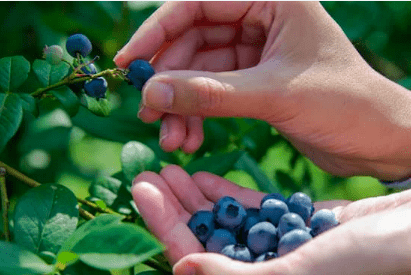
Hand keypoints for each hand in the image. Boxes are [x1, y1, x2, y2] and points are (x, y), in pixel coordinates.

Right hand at [115, 1, 410, 180]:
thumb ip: (211, 94)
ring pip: (199, 72)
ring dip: (180, 105)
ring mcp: (255, 52)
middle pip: (192, 40)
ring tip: (172, 139)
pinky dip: (196, 115)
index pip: (198, 4)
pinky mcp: (254, 81)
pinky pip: (211, 92)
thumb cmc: (345, 106)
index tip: (129, 63)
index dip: (157, 32)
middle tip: (149, 114)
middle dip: (169, 81)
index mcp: (272, 0)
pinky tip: (189, 139)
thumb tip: (152, 94)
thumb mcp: (275, 95)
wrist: (377, 140)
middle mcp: (261, 19)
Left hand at [131, 165, 410, 274]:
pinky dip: (226, 192)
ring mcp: (281, 246)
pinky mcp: (298, 225)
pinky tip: (204, 174)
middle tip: (148, 173)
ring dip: (196, 195)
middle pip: (204, 237)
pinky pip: (252, 209)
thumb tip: (182, 269)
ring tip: (170, 168)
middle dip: (174, 206)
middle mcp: (265, 268)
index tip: (142, 187)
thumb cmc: (380, 258)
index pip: (196, 255)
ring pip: (224, 221)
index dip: (166, 223)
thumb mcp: (310, 267)